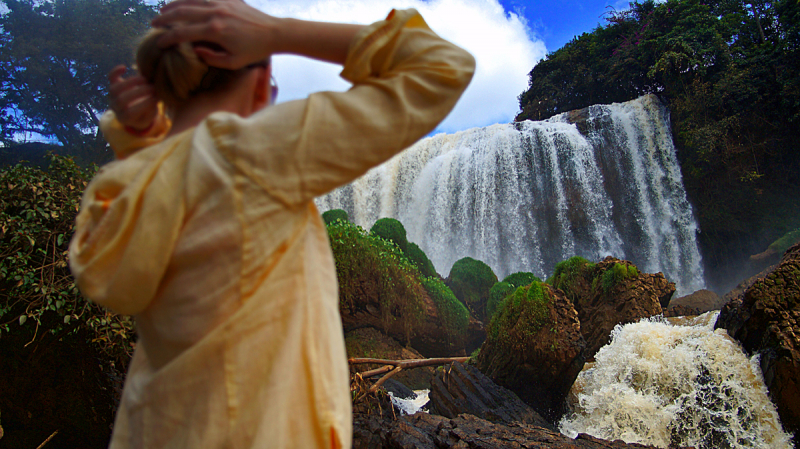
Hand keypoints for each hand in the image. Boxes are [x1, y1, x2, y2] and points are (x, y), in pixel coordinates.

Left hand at [108, 65, 158, 131]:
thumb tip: (156, 97)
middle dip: (139, 92)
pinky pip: (111, 77)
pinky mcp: (113, 85)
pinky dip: (115, 71)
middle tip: (153, 88)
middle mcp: (115, 108)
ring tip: (146, 79)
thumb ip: (151, 110)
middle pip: (122, 100)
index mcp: (124, 118)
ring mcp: (112, 96)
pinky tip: (124, 67)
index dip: (144, 104)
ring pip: (115, 88)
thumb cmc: (144, 114)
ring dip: (131, 82)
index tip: (157, 98)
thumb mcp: (149, 117)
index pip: (131, 112)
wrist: (131, 112)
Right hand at [152, 0, 277, 69]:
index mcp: (215, 31)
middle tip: (154, 23)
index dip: (168, 38)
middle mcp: (215, 13)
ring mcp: (221, 2)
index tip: (159, 43)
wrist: (274, 33)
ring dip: (174, 4)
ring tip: (163, 10)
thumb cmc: (254, 51)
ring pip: (190, 0)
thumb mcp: (233, 63)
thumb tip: (194, 50)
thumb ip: (211, 58)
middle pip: (181, 12)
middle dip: (164, 18)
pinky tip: (183, 3)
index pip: (183, 33)